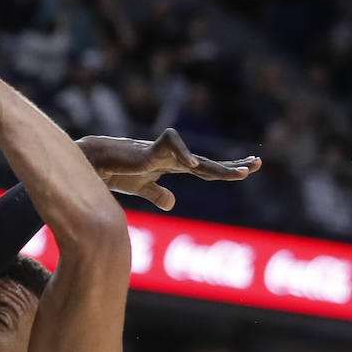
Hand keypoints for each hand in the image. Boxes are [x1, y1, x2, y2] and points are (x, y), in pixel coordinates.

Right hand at [77, 130, 261, 210]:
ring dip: (218, 167)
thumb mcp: (141, 189)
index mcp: (172, 167)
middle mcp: (172, 159)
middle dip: (232, 165)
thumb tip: (173, 203)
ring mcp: (163, 154)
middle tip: (257, 164)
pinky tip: (195, 167)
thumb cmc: (115, 172)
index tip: (248, 169)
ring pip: (197, 160)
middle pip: (208, 163)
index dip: (226, 169)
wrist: (94, 163)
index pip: (206, 169)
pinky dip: (183, 155)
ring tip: (240, 174)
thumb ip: (158, 195)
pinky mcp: (149, 150)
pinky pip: (170, 147)